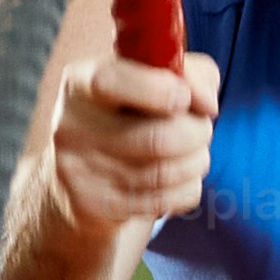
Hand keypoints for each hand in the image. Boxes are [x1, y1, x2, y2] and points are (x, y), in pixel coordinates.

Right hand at [45, 47, 221, 235]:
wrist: (83, 175)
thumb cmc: (129, 113)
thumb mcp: (153, 77)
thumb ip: (189, 72)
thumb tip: (207, 105)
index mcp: (80, 83)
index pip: (112, 82)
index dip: (160, 90)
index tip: (185, 98)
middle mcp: (72, 126)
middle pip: (158, 137)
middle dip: (198, 132)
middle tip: (201, 128)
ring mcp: (80, 171)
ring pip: (166, 172)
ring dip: (196, 161)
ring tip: (193, 152)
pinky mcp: (95, 206)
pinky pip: (165, 201)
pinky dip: (186, 188)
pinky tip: (178, 178)